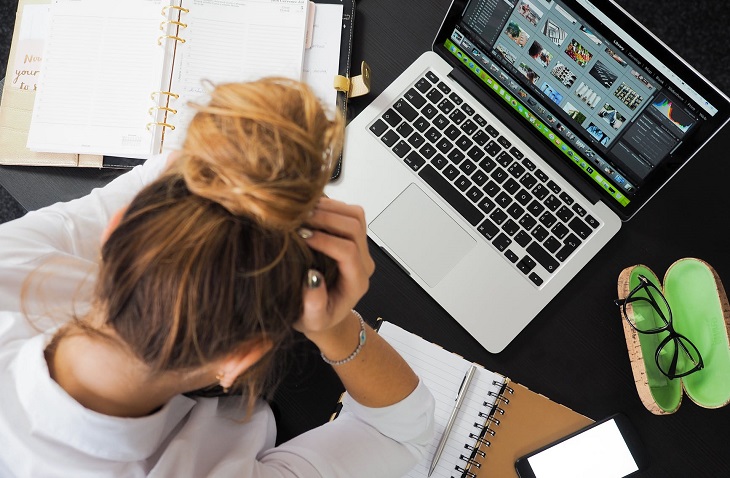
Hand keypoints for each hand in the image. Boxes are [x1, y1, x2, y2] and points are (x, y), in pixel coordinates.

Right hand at [294, 198, 374, 336]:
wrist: (324, 313)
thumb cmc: (316, 318)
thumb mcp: (311, 320)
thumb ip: (314, 305)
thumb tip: (312, 278)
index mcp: (356, 282)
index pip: (348, 252)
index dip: (325, 241)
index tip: (302, 237)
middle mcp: (363, 262)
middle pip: (354, 227)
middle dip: (326, 218)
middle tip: (299, 219)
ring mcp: (360, 247)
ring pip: (355, 215)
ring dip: (329, 208)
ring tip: (302, 212)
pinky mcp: (352, 237)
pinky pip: (348, 212)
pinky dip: (329, 205)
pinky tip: (308, 211)